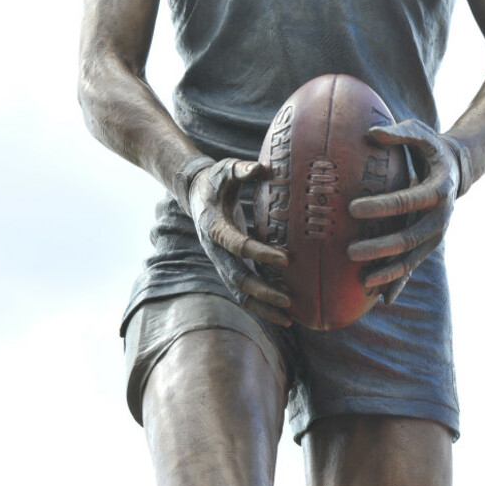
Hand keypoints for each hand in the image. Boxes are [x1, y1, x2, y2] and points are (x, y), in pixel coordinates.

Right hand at [186, 159, 291, 325]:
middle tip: (289, 298)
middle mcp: (215, 249)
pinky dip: (260, 304)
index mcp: (214, 226)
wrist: (195, 192)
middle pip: (237, 277)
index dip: (261, 253)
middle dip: (263, 290)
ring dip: (262, 306)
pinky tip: (282, 313)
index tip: (286, 258)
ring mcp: (220, 260)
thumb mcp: (226, 169)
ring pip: (239, 292)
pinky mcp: (228, 265)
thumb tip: (264, 168)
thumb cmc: (215, 179)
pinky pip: (242, 290)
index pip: (238, 245)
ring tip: (289, 317)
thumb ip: (243, 170)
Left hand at [347, 118, 460, 303]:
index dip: (381, 206)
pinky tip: (382, 299)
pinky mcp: (429, 244)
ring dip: (388, 272)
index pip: (407, 199)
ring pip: (412, 258)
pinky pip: (412, 265)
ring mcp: (436, 234)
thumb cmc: (429, 148)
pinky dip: (399, 282)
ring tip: (361, 282)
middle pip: (409, 237)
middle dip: (380, 247)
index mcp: (438, 189)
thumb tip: (370, 132)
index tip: (352, 208)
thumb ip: (397, 134)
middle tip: (349, 251)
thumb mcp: (419, 133)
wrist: (455, 169)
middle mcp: (441, 217)